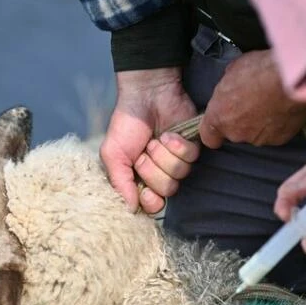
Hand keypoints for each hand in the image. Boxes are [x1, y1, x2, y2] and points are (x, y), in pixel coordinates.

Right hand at [100, 68, 199, 213]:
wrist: (145, 95)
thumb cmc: (126, 124)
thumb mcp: (113, 154)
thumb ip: (120, 184)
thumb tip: (130, 210)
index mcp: (140, 179)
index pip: (153, 206)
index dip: (151, 201)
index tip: (143, 190)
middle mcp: (161, 174)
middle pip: (167, 191)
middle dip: (153, 170)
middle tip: (144, 152)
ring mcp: (178, 161)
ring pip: (179, 174)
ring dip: (164, 155)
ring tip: (155, 140)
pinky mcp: (192, 147)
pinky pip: (191, 158)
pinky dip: (177, 145)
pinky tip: (169, 134)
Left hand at [200, 49, 305, 148]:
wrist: (290, 78)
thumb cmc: (259, 70)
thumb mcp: (233, 70)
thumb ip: (228, 85)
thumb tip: (232, 84)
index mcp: (219, 117)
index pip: (208, 137)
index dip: (215, 131)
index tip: (221, 122)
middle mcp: (236, 133)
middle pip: (235, 132)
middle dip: (241, 120)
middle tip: (253, 102)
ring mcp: (257, 139)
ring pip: (255, 134)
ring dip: (260, 122)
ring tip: (270, 103)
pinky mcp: (279, 139)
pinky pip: (275, 133)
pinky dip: (277, 124)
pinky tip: (282, 108)